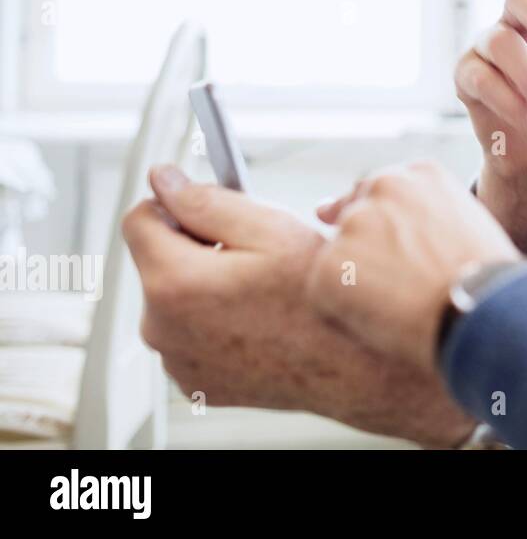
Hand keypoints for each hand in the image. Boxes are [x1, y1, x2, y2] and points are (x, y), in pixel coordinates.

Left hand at [124, 166, 475, 447]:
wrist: (352, 364)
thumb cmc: (319, 300)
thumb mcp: (270, 229)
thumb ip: (207, 200)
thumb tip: (165, 181)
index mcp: (174, 282)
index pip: (138, 220)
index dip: (173, 202)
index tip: (201, 204)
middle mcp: (162, 327)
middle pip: (158, 260)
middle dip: (196, 246)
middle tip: (253, 253)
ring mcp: (177, 360)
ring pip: (174, 298)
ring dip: (204, 284)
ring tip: (260, 289)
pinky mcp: (195, 381)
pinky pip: (189, 334)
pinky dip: (213, 321)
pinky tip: (257, 318)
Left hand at [310, 159, 521, 374]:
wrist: (484, 313)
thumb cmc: (485, 280)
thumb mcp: (468, 224)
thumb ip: (428, 214)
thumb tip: (381, 223)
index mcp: (422, 173)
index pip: (387, 194)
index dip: (392, 230)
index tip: (407, 257)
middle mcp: (383, 187)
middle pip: (357, 217)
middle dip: (370, 251)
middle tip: (403, 287)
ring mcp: (352, 225)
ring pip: (341, 256)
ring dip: (359, 281)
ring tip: (403, 308)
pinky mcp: (329, 265)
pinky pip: (325, 292)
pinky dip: (344, 312)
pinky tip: (384, 323)